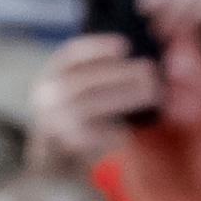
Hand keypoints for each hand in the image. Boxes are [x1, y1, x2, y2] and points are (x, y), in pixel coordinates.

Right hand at [27, 34, 162, 172]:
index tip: (125, 45)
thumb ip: (96, 71)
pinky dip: (117, 131)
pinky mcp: (70, 144)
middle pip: (83, 79)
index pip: (71, 54)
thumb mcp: (75, 85)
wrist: (57, 155)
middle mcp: (47, 95)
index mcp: (50, 74)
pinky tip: (131, 130)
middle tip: (150, 69)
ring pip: (90, 105)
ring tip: (153, 92)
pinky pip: (97, 135)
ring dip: (125, 97)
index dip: (97, 47)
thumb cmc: (77, 110)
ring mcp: (56, 120)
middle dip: (118, 73)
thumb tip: (134, 54)